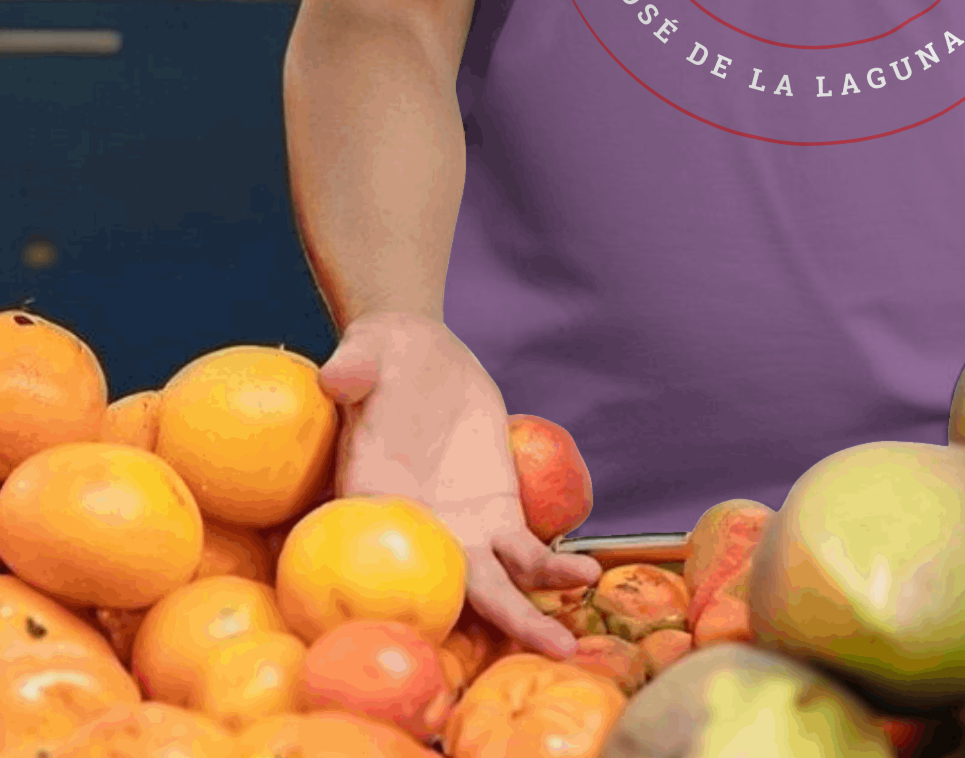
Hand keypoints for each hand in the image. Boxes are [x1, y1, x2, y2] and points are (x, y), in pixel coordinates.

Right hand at [318, 312, 600, 656]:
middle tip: (539, 652)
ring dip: (530, 615)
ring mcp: (461, 529)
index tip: (434, 639)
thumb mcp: (367, 350)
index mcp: (371, 508)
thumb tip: (339, 376)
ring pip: (496, 585)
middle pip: (454, 593)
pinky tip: (587, 573)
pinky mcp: (497, 512)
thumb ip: (354, 366)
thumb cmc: (381, 354)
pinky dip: (553, 567)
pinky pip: (526, 551)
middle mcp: (417, 534)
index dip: (403, 608)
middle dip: (498, 623)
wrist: (420, 355)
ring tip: (566, 642)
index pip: (380, 570)